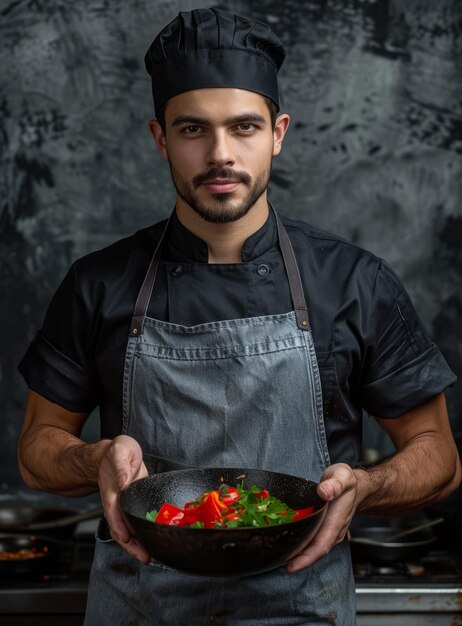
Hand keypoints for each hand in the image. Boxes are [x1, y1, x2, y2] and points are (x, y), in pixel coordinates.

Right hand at [98, 435, 149, 562]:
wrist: (114, 453)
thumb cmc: (116, 451)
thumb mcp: (120, 451)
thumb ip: (121, 466)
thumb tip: (123, 482)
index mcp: (111, 490)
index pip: (113, 512)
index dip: (119, 527)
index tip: (126, 539)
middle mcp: (116, 502)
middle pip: (119, 529)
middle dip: (131, 546)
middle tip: (145, 557)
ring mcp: (123, 506)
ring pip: (127, 530)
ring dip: (137, 546)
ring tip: (151, 557)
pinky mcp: (132, 506)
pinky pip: (135, 524)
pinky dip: (142, 536)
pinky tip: (152, 544)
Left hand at [286, 463, 360, 572]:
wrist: (356, 488)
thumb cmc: (347, 483)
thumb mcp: (342, 477)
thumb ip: (334, 484)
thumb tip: (324, 492)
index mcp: (336, 521)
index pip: (321, 546)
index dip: (306, 558)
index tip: (291, 566)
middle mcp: (332, 531)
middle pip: (314, 552)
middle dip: (297, 561)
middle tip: (275, 562)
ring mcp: (328, 532)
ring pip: (312, 549)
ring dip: (297, 556)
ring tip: (277, 557)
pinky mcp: (324, 529)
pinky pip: (312, 542)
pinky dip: (300, 547)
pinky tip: (287, 545)